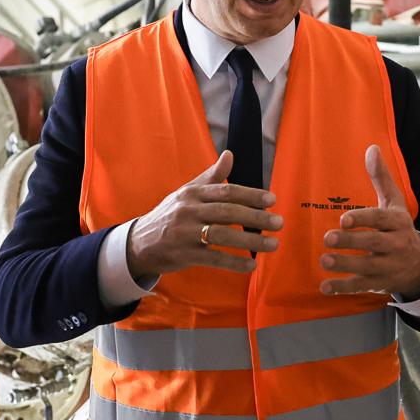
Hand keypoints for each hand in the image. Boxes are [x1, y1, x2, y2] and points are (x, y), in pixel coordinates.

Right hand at [125, 151, 280, 278]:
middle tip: (279, 222)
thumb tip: (230, 154)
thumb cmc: (170, 215)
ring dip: (251, 241)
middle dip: (256, 217)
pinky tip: (252, 264)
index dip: (251, 195)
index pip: (226, 192)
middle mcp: (188, 211)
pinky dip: (234, 262)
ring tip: (273, 244)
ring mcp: (185, 234)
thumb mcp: (187, 192)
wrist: (140, 243)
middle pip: (227, 213)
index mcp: (192, 193)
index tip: (272, 200)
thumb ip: (211, 177)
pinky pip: (214, 259)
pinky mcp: (184, 255)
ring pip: (223, 236)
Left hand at [320, 144, 419, 298]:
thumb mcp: (395, 202)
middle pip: (374, 243)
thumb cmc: (399, 227)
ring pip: (367, 267)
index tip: (343, 219)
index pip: (381, 220)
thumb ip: (381, 177)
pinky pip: (361, 286)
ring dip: (345, 265)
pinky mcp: (380, 283)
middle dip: (351, 242)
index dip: (363, 219)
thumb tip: (371, 148)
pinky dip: (343, 287)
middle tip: (328, 239)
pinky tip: (325, 286)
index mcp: (398, 222)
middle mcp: (396, 245)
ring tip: (324, 260)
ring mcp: (388, 266)